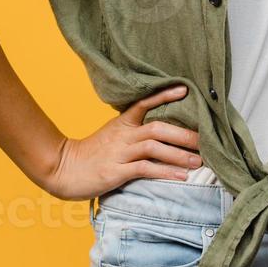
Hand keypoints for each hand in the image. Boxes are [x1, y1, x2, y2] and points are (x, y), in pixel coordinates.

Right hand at [39, 84, 204, 200]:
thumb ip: (131, 132)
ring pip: (154, 147)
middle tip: (205, 140)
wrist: (62, 169)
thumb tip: (158, 132)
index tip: (184, 89)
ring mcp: (119, 153)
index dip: (164, 95)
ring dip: (179, 155)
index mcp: (121, 124)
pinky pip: (145, 169)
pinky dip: (165, 172)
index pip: (144, 102)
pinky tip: (180, 177)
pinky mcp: (116, 171)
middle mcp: (123, 135)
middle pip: (158, 128)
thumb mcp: (110, 137)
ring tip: (198, 162)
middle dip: (184, 134)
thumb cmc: (90, 155)